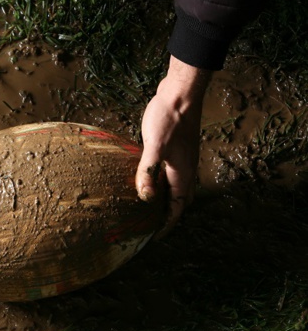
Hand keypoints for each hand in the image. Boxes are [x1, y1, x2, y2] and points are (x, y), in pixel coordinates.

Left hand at [136, 55, 211, 235]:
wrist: (181, 92)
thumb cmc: (169, 118)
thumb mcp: (156, 146)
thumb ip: (149, 171)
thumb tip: (144, 198)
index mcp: (182, 174)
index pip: (176, 208)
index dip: (167, 225)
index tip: (154, 237)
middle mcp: (185, 170)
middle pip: (178, 200)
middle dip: (166, 215)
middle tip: (148, 225)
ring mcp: (182, 159)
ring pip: (175, 186)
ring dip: (163, 198)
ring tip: (145, 207)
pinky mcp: (176, 149)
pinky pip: (169, 173)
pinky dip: (160, 182)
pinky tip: (146, 177)